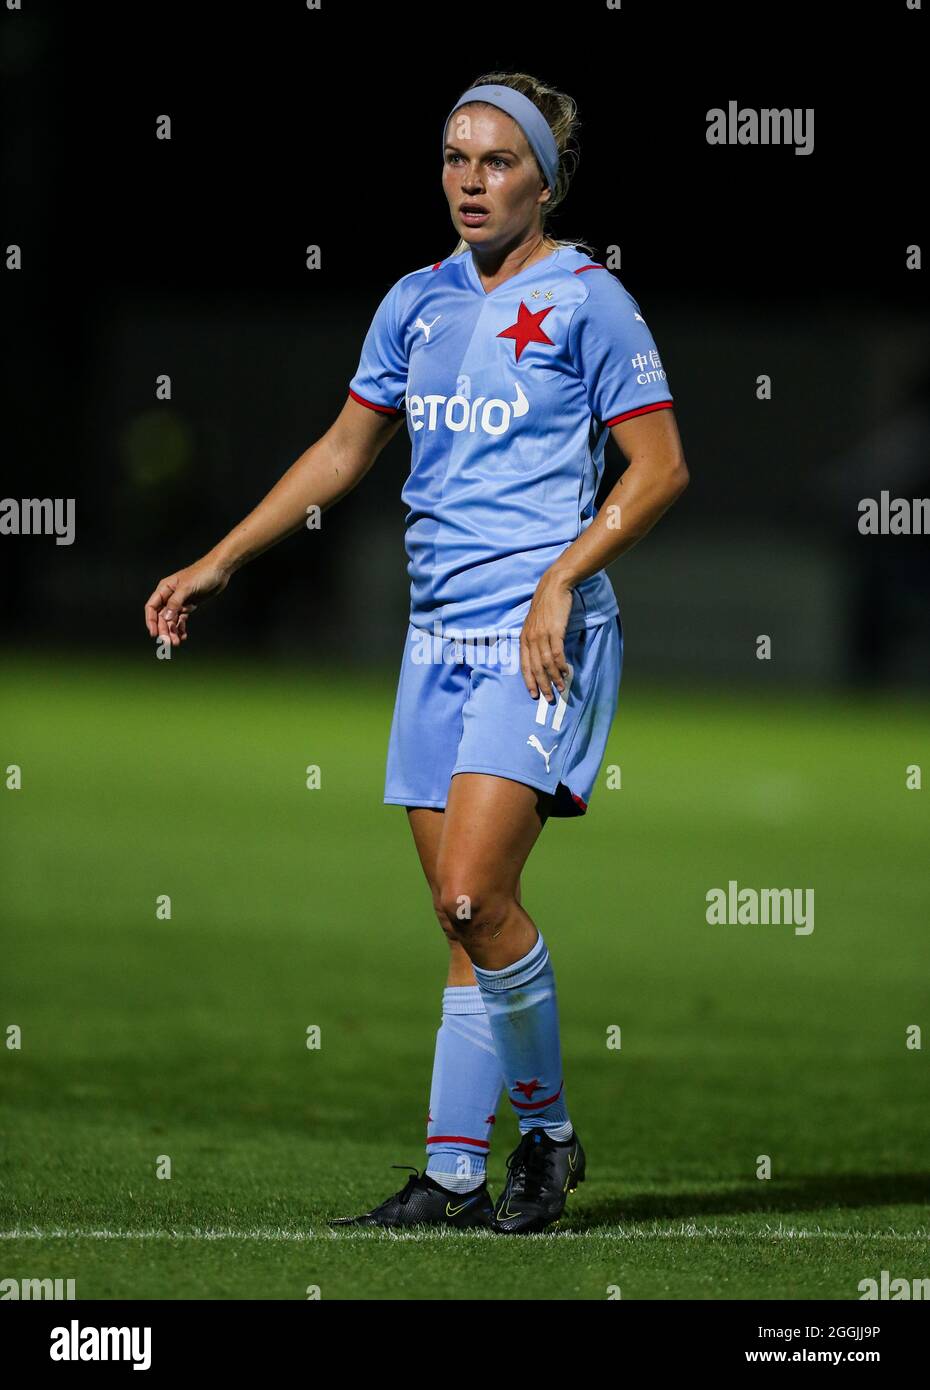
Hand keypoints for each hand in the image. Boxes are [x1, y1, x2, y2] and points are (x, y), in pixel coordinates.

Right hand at [144, 555, 230, 646]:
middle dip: (164, 630)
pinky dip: (181, 628)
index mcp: (164, 588)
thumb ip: (175, 602)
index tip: (154, 634)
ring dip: (172, 631)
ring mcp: (180, 601)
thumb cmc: (202, 574)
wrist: (219, 570)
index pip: (151, 607)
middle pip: (162, 616)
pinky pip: (181, 619)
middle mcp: (169, 596)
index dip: (151, 621)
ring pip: (171, 620)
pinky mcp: (189, 605)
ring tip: (177, 642)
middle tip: (168, 642)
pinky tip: (183, 636)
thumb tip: (165, 618)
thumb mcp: (187, 588)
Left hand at [520, 569, 573, 701]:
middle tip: (549, 698)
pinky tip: (566, 672)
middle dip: (542, 685)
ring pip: (546, 664)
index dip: (529, 681)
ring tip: (561, 688)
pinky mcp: (554, 631)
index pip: (524, 665)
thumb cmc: (546, 606)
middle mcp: (530, 639)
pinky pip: (557, 653)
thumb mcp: (534, 624)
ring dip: (554, 678)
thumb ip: (536, 640)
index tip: (534, 695)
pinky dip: (561, 666)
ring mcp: (542, 635)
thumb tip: (542, 658)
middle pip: (535, 668)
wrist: (554, 587)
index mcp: (524, 638)